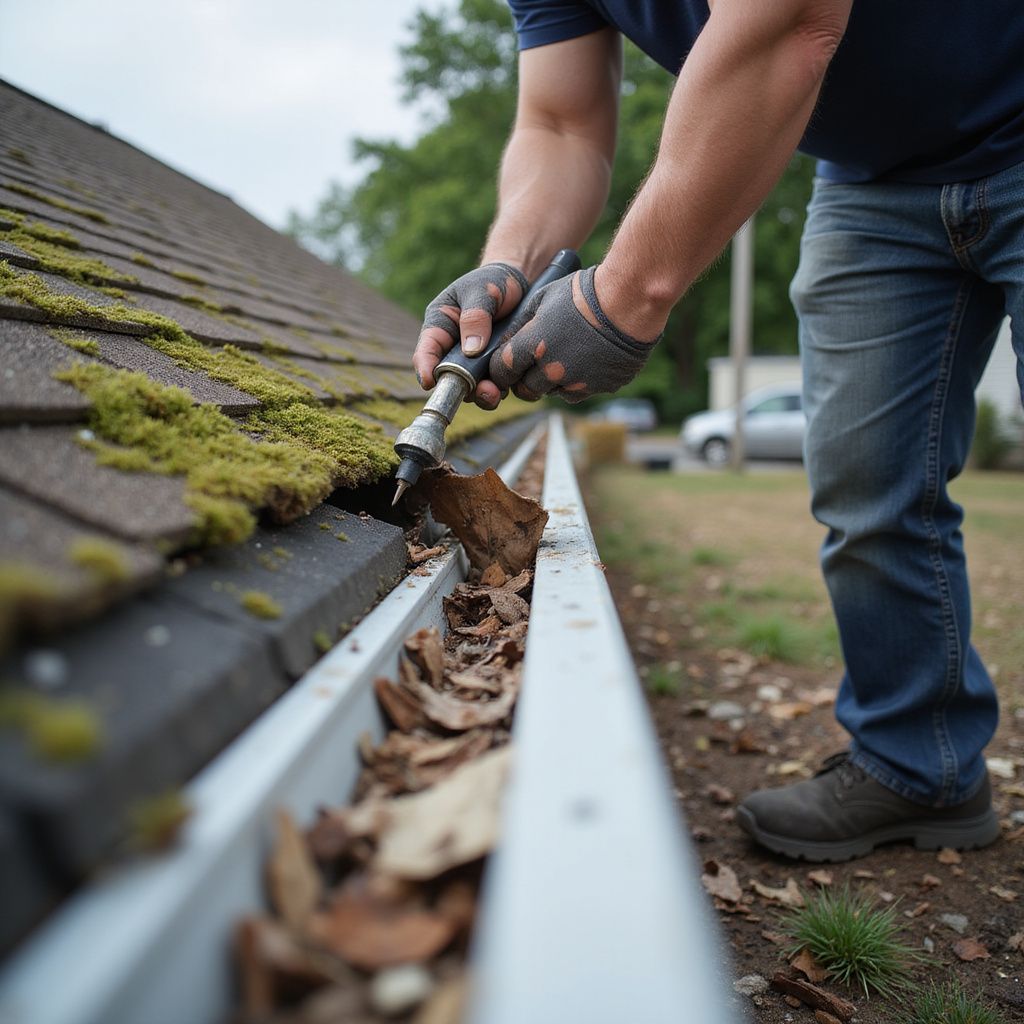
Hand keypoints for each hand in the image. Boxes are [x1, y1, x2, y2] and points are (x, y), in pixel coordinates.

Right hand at [413, 262, 527, 408]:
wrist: (518, 284)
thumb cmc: (493, 281)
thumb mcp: (482, 291)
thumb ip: (475, 318)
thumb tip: (470, 350)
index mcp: (440, 325)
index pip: (426, 350)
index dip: (425, 368)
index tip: (429, 382)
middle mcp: (452, 348)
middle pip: (448, 376)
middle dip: (462, 387)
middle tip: (482, 390)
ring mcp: (471, 361)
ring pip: (470, 386)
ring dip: (482, 393)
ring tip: (496, 392)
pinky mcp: (490, 368)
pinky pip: (490, 385)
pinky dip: (498, 389)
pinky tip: (510, 384)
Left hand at [488, 265, 660, 403]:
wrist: (629, 301)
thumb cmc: (583, 293)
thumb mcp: (542, 299)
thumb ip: (519, 326)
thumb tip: (505, 343)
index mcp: (533, 346)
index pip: (501, 372)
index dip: (501, 369)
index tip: (507, 363)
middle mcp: (552, 371)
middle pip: (525, 390)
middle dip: (524, 380)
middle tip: (533, 364)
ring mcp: (577, 383)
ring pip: (552, 392)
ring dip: (552, 381)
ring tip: (565, 354)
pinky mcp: (599, 388)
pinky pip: (578, 392)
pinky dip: (576, 382)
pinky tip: (584, 360)